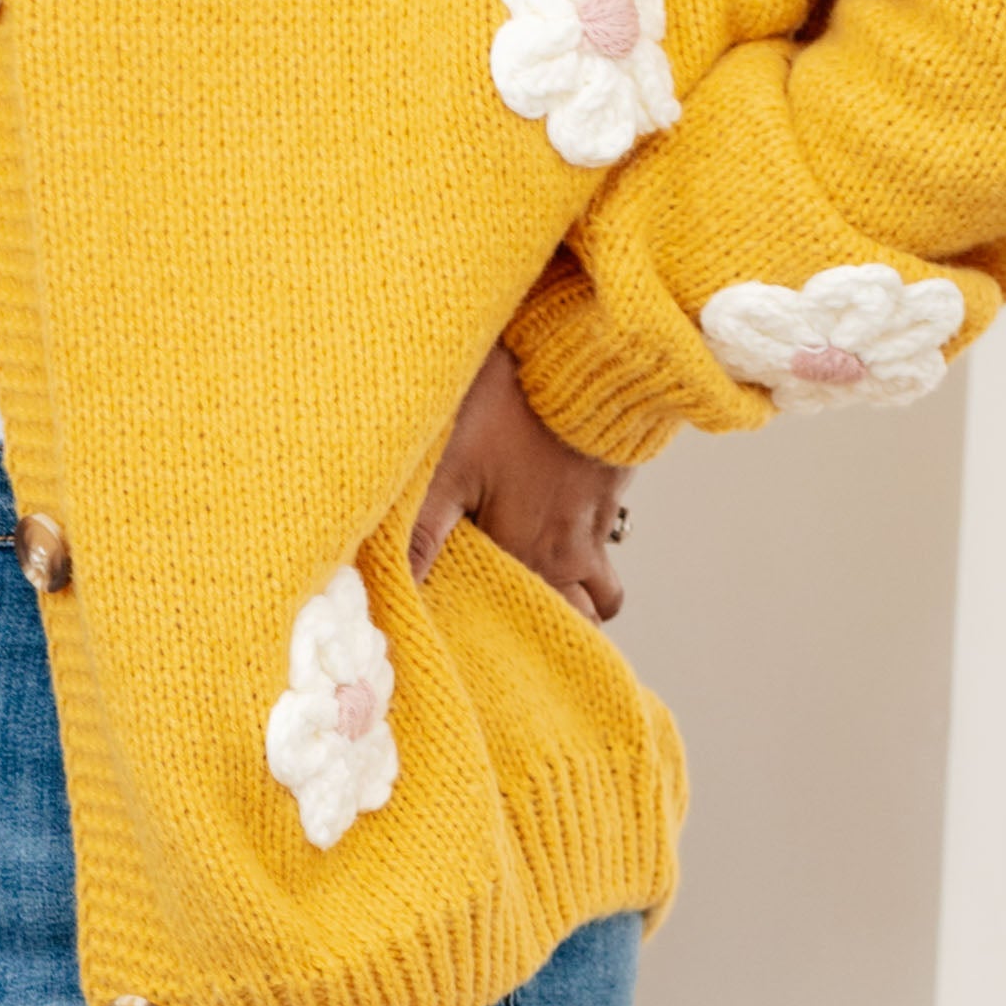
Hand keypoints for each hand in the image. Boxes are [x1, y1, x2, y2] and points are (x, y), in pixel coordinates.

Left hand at [408, 341, 631, 624]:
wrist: (584, 360)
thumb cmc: (513, 408)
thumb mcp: (449, 469)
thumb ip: (421, 534)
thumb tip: (395, 590)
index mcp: (526, 558)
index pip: (522, 630)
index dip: (502, 645)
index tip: (478, 645)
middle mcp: (566, 554)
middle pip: (575, 624)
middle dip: (551, 634)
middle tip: (514, 630)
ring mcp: (595, 529)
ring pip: (601, 595)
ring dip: (580, 599)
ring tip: (543, 592)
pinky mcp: (610, 498)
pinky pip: (608, 548)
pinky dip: (590, 555)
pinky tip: (557, 536)